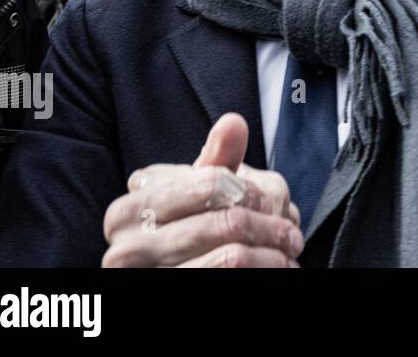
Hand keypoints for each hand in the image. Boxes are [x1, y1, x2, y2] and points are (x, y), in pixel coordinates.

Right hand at [103, 113, 303, 267]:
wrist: (172, 273)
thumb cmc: (186, 228)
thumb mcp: (197, 191)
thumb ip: (216, 157)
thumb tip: (234, 122)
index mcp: (126, 210)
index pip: (209, 184)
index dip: (249, 190)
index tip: (272, 201)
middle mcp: (126, 249)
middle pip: (227, 221)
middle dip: (271, 225)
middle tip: (292, 235)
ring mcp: (146, 277)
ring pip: (233, 255)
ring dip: (273, 253)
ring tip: (288, 253)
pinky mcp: (167, 294)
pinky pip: (231, 275)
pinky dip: (265, 268)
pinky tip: (276, 268)